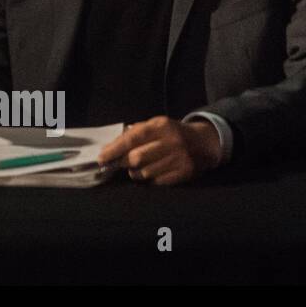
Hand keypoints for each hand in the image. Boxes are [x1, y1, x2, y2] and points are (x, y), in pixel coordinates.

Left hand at [97, 116, 222, 185]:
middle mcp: (171, 142)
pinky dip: (149, 179)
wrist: (204, 142)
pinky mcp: (185, 173)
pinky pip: (158, 181)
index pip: (133, 138)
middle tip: (116, 164)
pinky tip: (150, 173)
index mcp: (161, 126)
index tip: (101, 158)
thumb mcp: (155, 125)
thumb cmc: (171, 133)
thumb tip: (110, 148)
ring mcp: (180, 158)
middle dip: (122, 162)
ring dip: (135, 173)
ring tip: (135, 169)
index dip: (115, 149)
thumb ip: (134, 133)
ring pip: (146, 172)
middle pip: (137, 158)